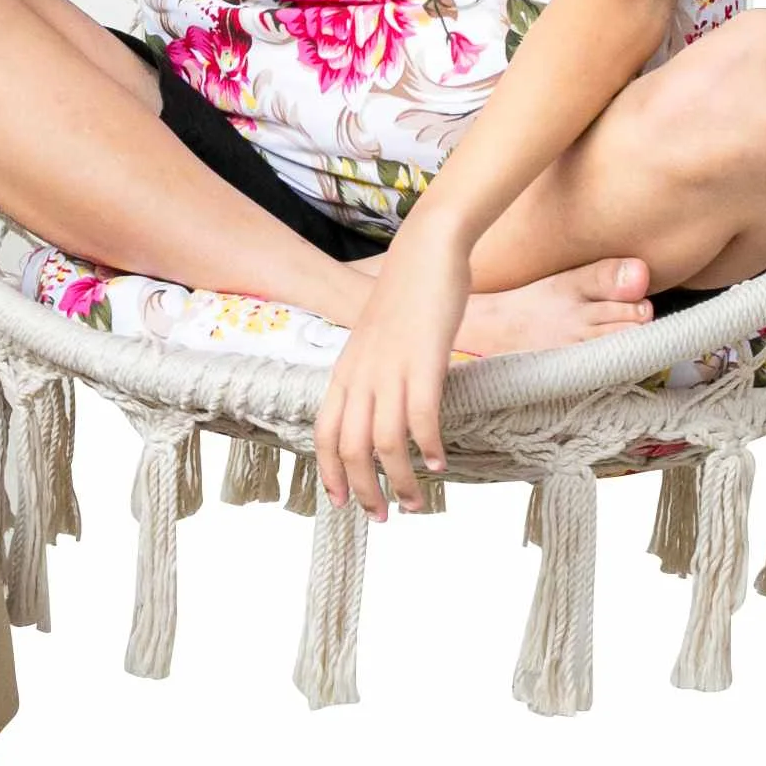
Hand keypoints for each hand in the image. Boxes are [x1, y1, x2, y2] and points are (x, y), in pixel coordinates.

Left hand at [312, 213, 470, 521]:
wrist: (427, 249)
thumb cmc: (407, 292)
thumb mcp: (375, 337)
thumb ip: (372, 371)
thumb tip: (379, 406)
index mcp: (345, 370)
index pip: (325, 435)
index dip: (331, 474)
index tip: (343, 504)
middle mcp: (361, 375)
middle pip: (351, 449)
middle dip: (365, 491)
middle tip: (385, 516)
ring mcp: (391, 369)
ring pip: (386, 443)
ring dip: (401, 481)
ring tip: (417, 503)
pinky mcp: (424, 362)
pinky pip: (422, 419)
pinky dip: (430, 448)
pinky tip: (441, 462)